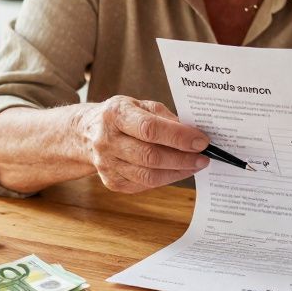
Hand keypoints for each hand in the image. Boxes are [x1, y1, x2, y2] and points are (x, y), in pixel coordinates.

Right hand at [77, 96, 209, 192]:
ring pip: (148, 176)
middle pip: (150, 156)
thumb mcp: (141, 105)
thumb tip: (192, 135)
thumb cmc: (122, 116)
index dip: (178, 137)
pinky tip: (176, 171)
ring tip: (195, 165)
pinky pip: (143, 185)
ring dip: (177, 172)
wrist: (87, 132)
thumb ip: (165, 118)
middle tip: (203, 157)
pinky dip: (164, 179)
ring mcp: (106, 163)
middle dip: (182, 159)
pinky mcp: (111, 181)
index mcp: (116, 114)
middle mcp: (106, 140)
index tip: (201, 141)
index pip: (150, 129)